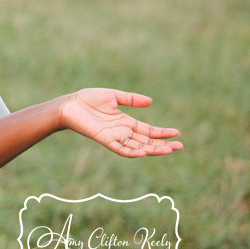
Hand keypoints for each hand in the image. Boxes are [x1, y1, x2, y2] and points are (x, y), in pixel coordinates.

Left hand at [59, 88, 182, 156]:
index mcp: (125, 122)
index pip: (148, 130)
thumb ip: (131, 99)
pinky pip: (120, 149)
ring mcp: (114, 137)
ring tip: (169, 150)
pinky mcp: (104, 139)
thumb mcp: (113, 96)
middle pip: (146, 141)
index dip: (162, 133)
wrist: (69, 104)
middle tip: (180, 146)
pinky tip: (143, 152)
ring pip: (137, 147)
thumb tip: (151, 102)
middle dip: (163, 145)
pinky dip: (132, 152)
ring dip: (152, 150)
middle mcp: (122, 132)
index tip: (177, 133)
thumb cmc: (88, 99)